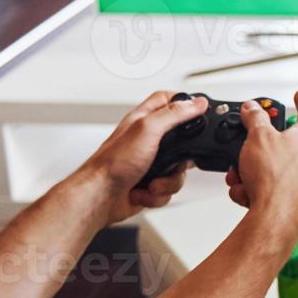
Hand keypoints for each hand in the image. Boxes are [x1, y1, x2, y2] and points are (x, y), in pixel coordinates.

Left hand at [78, 91, 210, 225]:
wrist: (99, 198)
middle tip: (173, 160)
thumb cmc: (112, 163)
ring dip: (168, 181)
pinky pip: (168, 189)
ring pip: (178, 171)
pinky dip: (158, 194)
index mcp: (143, 120)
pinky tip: (144, 191)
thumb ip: (174, 114)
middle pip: (182, 141)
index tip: (197, 112)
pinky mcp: (149, 183)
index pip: (167, 100)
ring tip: (152, 181)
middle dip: (182, 158)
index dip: (184, 102)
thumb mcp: (147, 129)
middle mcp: (147, 140)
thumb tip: (197, 103)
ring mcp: (149, 163)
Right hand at [224, 92, 297, 234]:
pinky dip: (250, 188)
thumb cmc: (275, 179)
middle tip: (246, 146)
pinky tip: (245, 193)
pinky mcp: (287, 199)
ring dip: (249, 170)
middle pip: (282, 144)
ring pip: (268, 168)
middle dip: (257, 146)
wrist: (274, 219)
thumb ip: (255, 119)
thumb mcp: (259, 137)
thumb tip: (253, 108)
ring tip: (240, 176)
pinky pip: (264, 188)